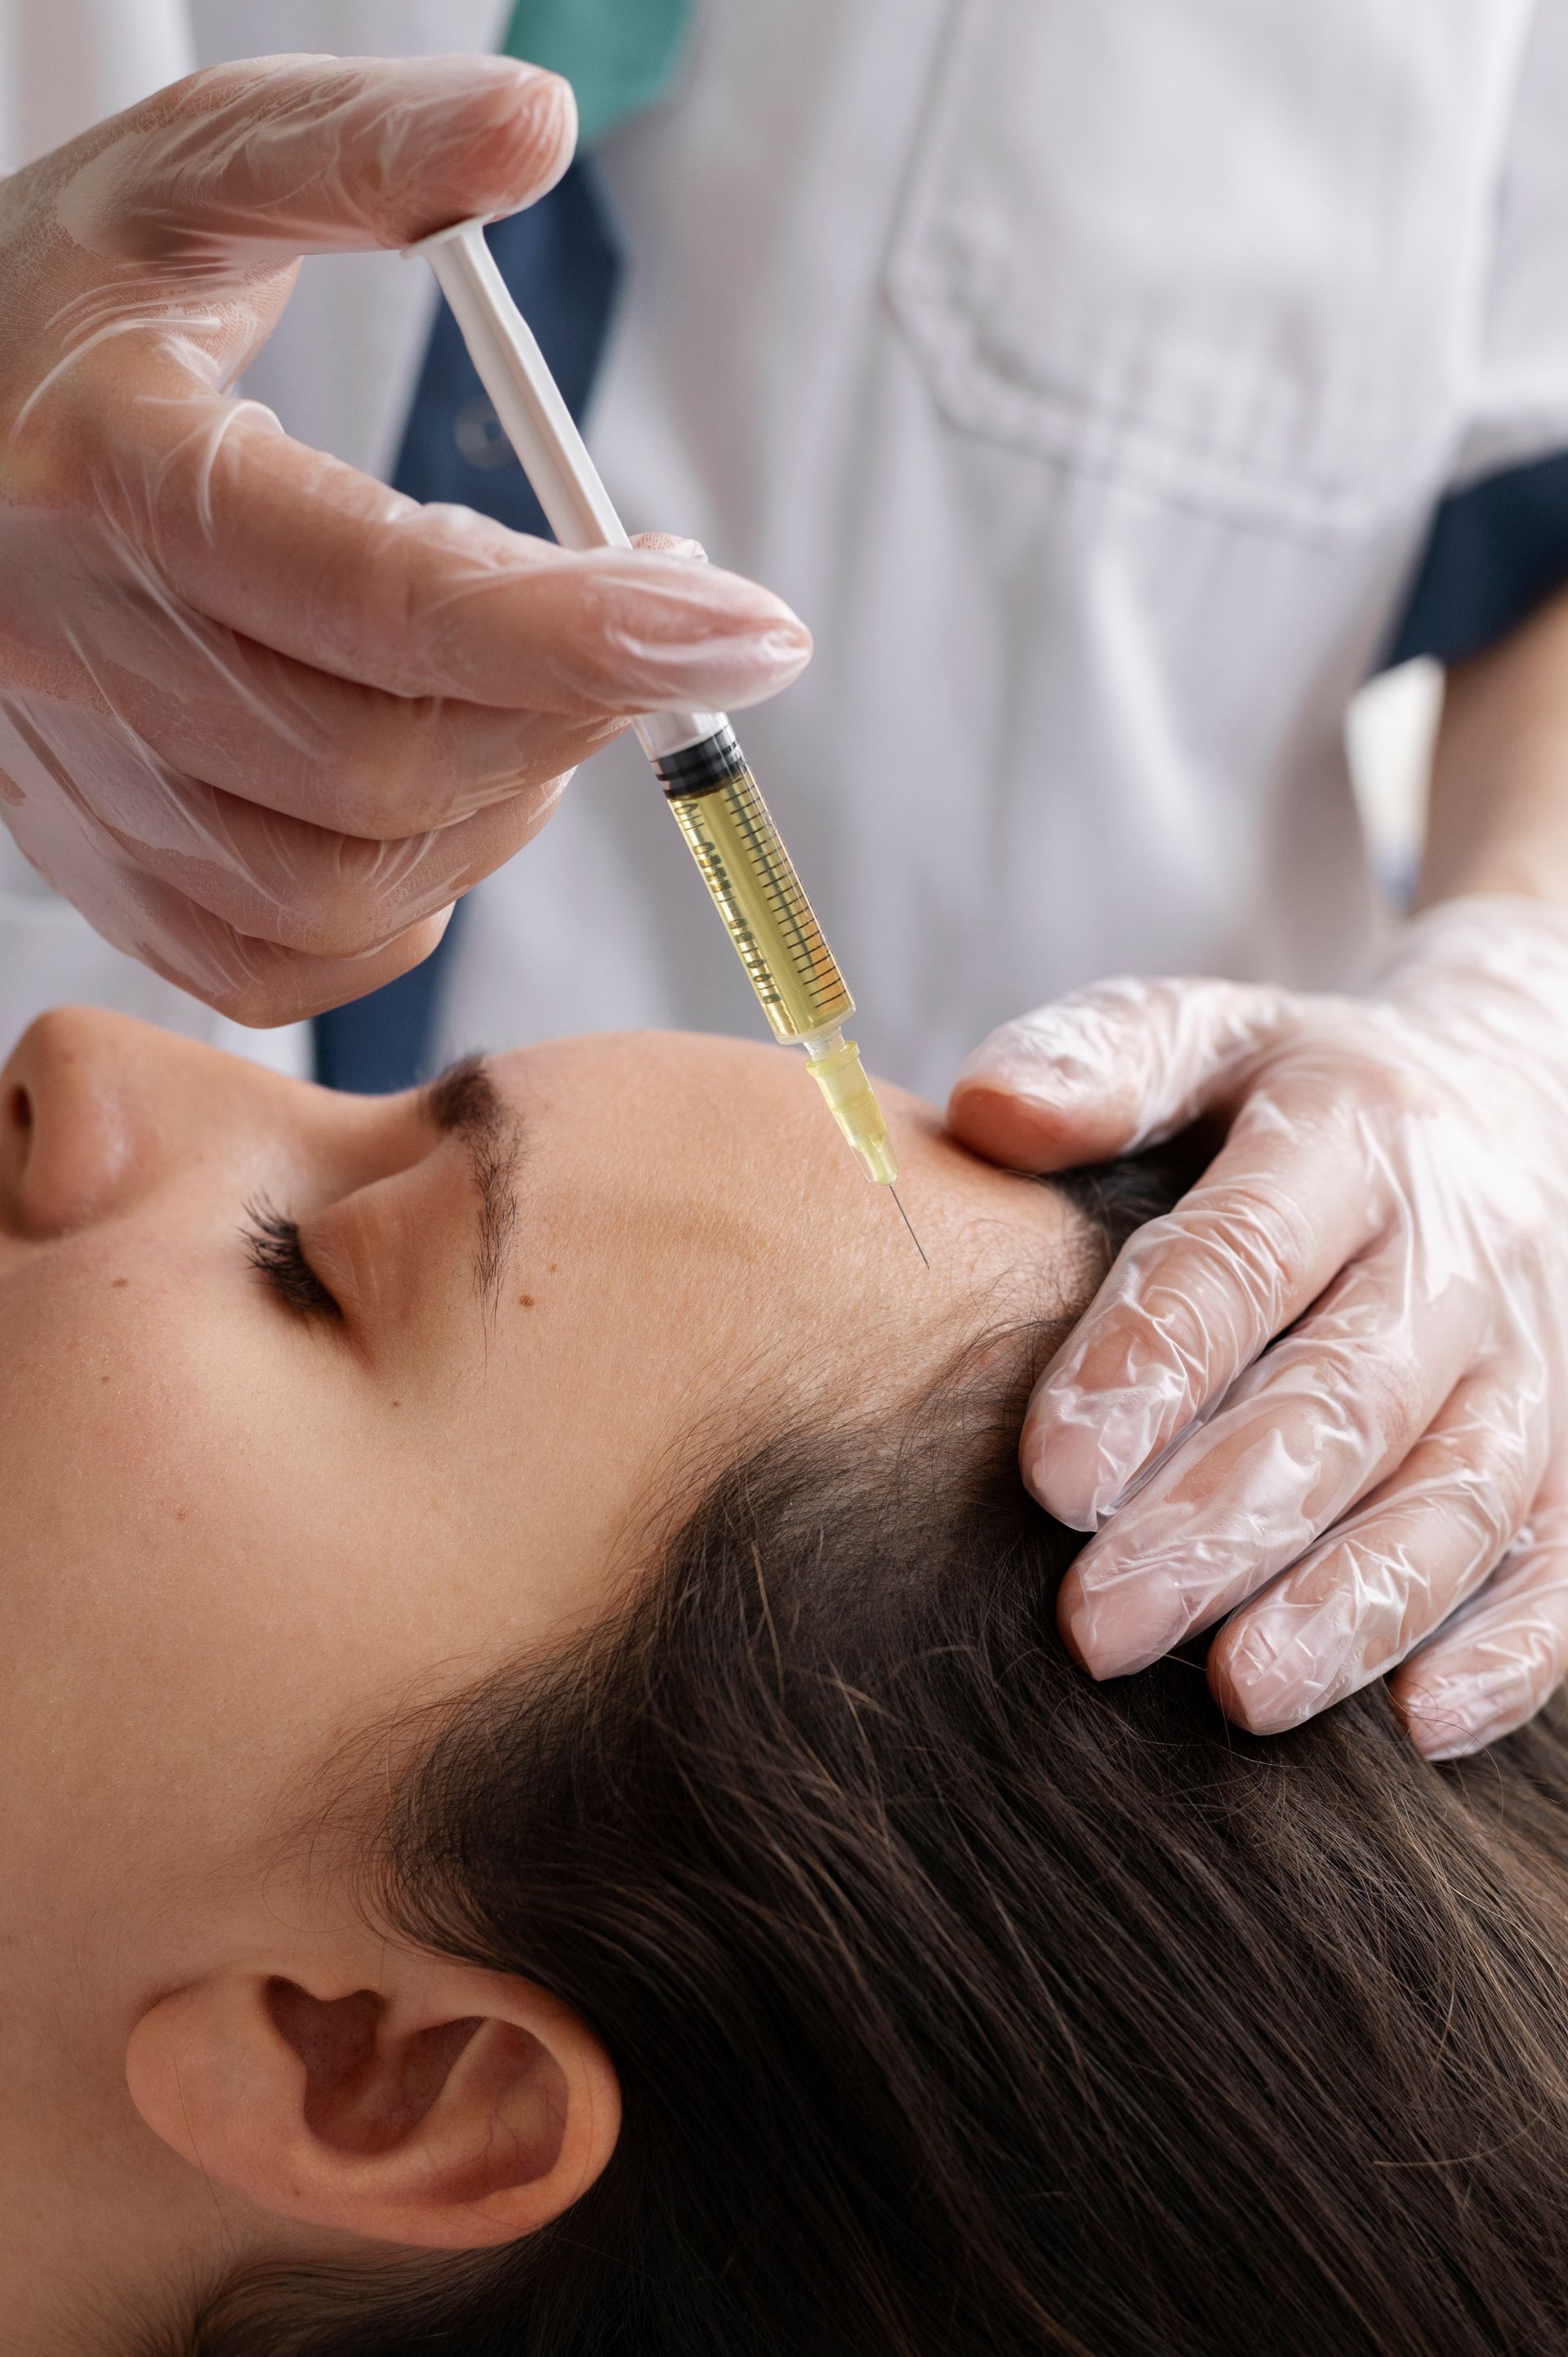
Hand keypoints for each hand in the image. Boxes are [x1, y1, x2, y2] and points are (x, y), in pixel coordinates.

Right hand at [0, 57, 808, 1021]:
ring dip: (504, 804)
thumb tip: (534, 124)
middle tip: (654, 624)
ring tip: (543, 691)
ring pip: (348, 885)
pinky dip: (405, 908)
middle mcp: (73, 655)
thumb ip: (356, 146)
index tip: (751, 629)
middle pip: (385, 763)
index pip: (384, 597)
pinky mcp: (97, 864)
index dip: (587, 629)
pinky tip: (442, 797)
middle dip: (570, 709)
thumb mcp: (185, 176)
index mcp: (99, 477)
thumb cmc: (54, 303)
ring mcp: (76, 784)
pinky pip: (282, 960)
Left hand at [949, 897, 1567, 1757]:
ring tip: (1240, 1693)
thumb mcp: (1208, 1037)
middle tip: (1098, 1626)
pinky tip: (1418, 1725)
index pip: (1244, 1257)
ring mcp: (1529, 1362)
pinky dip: (1508, 1649)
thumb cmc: (1298, 1096)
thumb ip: (1104, 1063)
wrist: (1516, 1099)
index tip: (1052, 1479)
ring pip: (1461, 1495)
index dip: (1153, 1367)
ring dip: (1353, 1605)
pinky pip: (1562, 1559)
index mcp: (1347, 1137)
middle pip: (1347, 1401)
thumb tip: (988, 1110)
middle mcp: (1454, 1255)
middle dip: (1222, 1523)